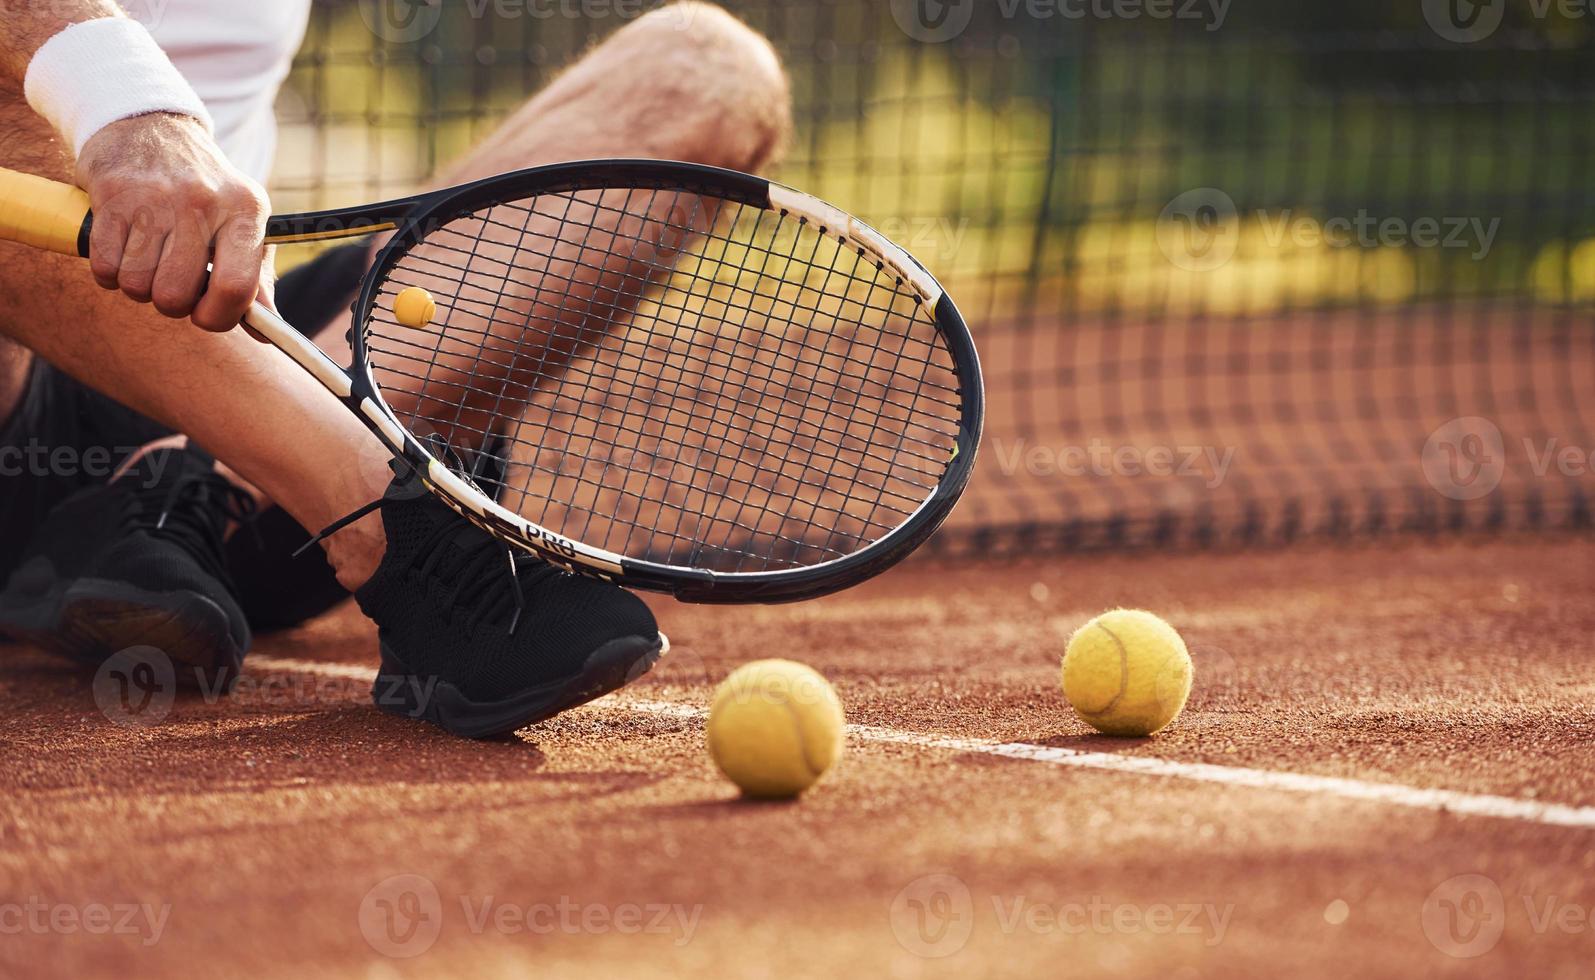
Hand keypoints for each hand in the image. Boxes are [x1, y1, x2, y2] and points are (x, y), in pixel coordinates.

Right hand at [75, 113, 271, 331]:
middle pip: (177, 296)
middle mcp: (202, 203)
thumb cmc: (205, 191)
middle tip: (172, 280)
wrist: (151, 126)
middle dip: (171, 302)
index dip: (218, 317)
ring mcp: (155, 198)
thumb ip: (257, 279)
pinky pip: (105, 268)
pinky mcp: (111, 195)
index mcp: (246, 212)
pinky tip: (124, 249)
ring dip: (138, 286)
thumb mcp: (243, 223)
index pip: (236, 289)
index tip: (207, 314)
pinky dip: (110, 272)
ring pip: (138, 286)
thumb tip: (268, 334)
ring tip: (149, 259)